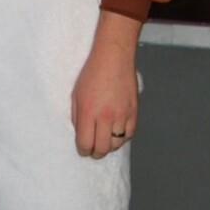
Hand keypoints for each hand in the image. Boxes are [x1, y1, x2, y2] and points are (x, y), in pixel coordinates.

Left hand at [70, 10, 139, 157]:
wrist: (114, 57)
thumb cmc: (92, 73)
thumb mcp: (76, 95)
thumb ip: (77, 117)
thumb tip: (81, 134)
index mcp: (87, 111)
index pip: (85, 143)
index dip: (83, 150)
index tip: (83, 148)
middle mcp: (105, 116)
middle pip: (102, 148)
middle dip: (96, 152)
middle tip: (93, 150)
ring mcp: (122, 115)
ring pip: (116, 144)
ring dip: (109, 145)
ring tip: (104, 140)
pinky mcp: (133, 112)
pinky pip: (129, 135)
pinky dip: (122, 138)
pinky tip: (116, 133)